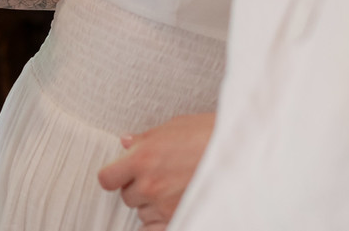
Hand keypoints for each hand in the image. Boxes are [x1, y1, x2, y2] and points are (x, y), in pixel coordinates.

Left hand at [97, 113, 215, 229]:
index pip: (107, 178)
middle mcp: (149, 185)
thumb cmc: (210, 134)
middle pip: (127, 197)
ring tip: (174, 189)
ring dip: (153, 205)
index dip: (114, 176)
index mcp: (142, 158)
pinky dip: (161, 222)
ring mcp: (165, 206)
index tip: (122, 174)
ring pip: (143, 214)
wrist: (241, 151)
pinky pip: (155, 229)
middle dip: (139, 188)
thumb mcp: (173, 128)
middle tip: (159, 176)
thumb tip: (126, 143)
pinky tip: (171, 209)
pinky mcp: (180, 218)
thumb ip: (145, 139)